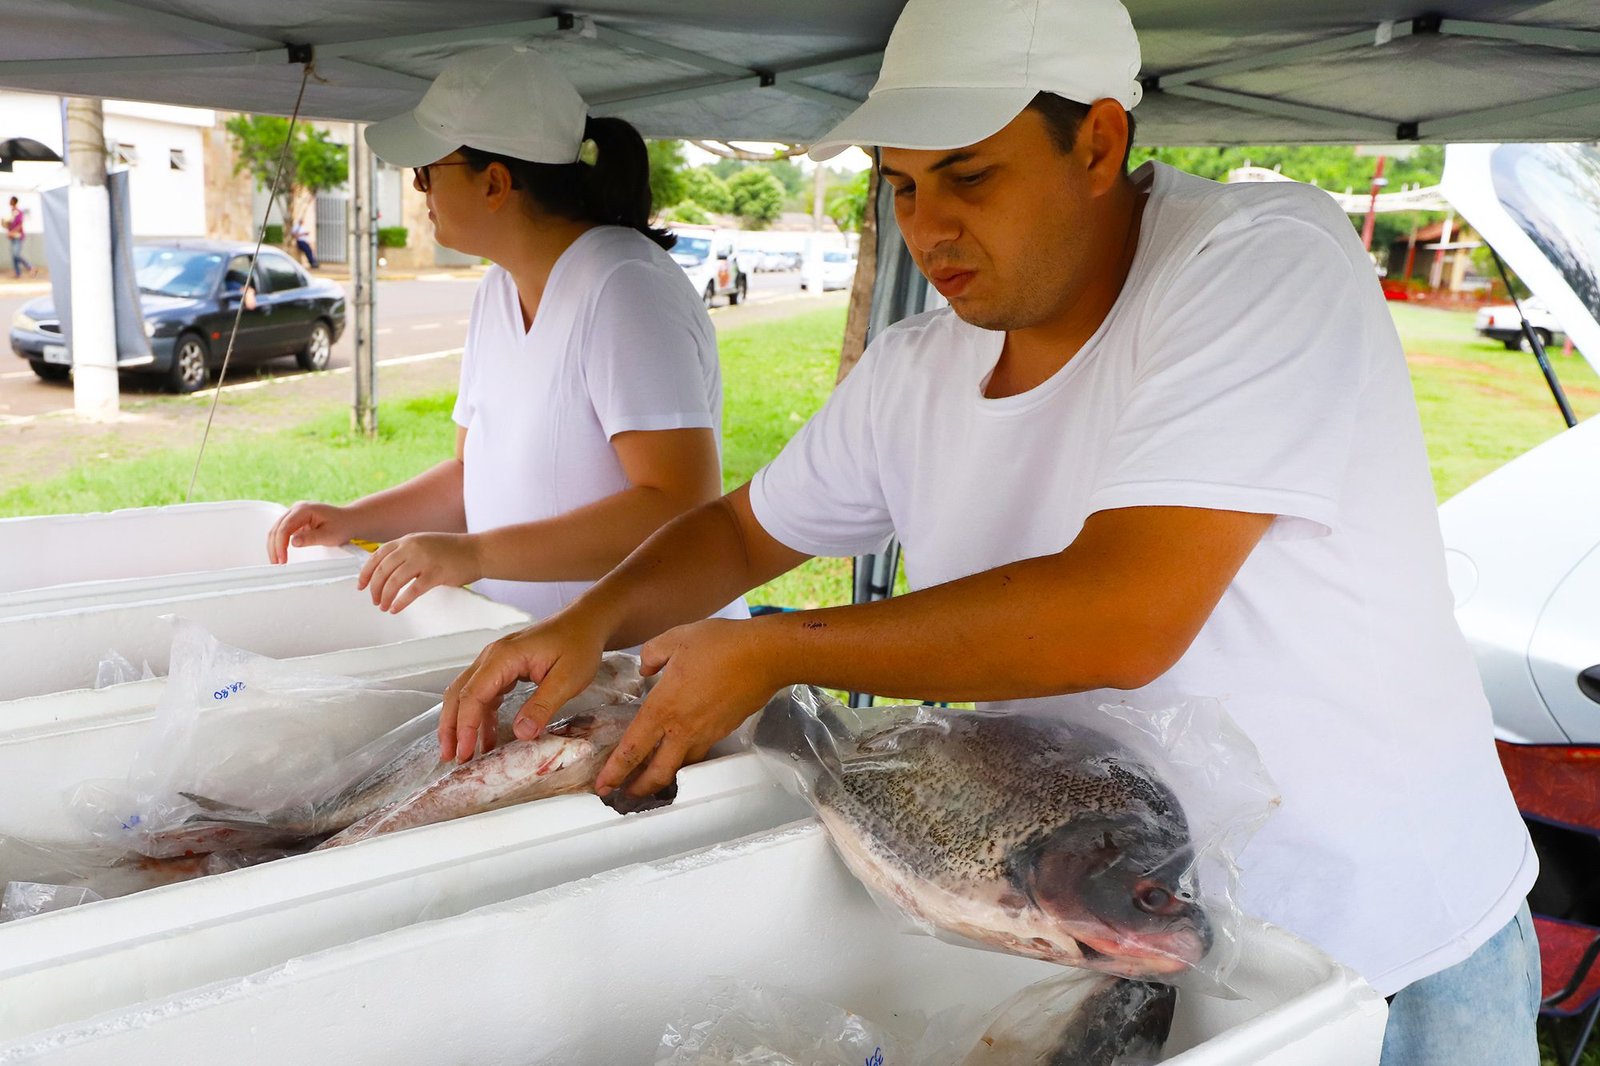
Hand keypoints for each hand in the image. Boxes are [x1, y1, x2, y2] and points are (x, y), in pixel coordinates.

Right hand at [267, 501, 353, 562]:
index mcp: (304, 509)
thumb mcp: (329, 535)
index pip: (285, 527)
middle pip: (277, 528)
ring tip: (277, 562)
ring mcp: (295, 513)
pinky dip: (279, 543)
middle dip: (274, 547)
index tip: (282, 560)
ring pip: (277, 529)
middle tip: (276, 564)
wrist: (349, 520)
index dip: (280, 545)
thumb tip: (292, 542)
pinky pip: (282, 531)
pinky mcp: (295, 520)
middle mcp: (296, 508)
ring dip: (274, 546)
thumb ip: (311, 538)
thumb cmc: (342, 526)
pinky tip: (280, 554)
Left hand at [358, 532, 481, 612]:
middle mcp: (412, 548)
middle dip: (375, 588)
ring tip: (384, 606)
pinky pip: (412, 591)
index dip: (366, 572)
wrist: (477, 551)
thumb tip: (388, 571)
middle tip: (374, 600)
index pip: (378, 555)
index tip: (361, 585)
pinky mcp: (435, 574)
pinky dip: (400, 602)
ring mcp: (424, 560)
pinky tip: (396, 608)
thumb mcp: (425, 544)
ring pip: (394, 581)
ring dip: (385, 596)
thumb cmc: (453, 551)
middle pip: (383, 570)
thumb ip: (407, 553)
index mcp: (407, 540)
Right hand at [439, 611, 608, 763]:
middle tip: (452, 758)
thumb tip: (521, 733)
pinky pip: (484, 694)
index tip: (464, 753)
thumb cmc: (579, 644)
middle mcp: (492, 657)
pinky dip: (481, 716)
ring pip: (467, 694)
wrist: (587, 622)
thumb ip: (543, 706)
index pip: (472, 695)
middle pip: (459, 694)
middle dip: (452, 727)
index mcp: (503, 657)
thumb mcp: (567, 679)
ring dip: (463, 723)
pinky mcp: (504, 669)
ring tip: (464, 753)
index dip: (465, 726)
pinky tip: (486, 738)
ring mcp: (496, 662)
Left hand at [596, 618, 785, 799]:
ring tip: (653, 777)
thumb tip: (645, 669)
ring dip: (664, 776)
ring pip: (681, 766)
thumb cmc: (721, 645)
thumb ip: (652, 654)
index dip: (614, 771)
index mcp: (663, 708)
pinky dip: (687, 758)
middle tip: (625, 794)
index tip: (603, 785)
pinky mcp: (724, 730)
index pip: (632, 749)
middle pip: (657, 773)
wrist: (765, 656)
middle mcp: (683, 728)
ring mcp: (706, 733)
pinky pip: (700, 751)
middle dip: (638, 788)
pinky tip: (683, 748)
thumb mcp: (676, 638)